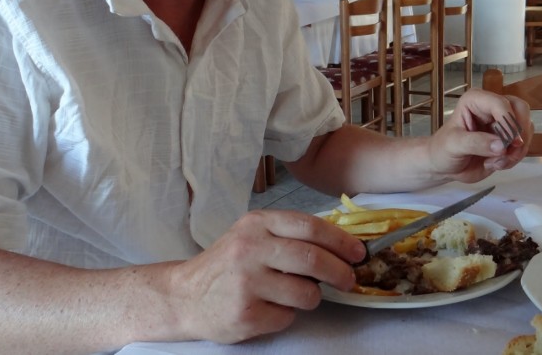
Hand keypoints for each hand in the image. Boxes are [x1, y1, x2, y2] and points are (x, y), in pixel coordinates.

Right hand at [168, 210, 364, 342]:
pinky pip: (287, 317)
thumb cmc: (226, 265)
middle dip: (340, 272)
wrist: (184, 296)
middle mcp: (250, 250)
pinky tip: (268, 308)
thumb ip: (288, 235)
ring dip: (311, 298)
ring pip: (306, 293)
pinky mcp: (245, 315)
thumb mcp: (252, 236)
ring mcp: (246, 283)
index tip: (358, 253)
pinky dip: (286, 315)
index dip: (341, 241)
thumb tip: (341, 246)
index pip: (310, 227)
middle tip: (349, 280)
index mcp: (256, 224)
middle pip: (313, 260)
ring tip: (295, 295)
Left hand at [427, 88, 530, 182]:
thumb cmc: (443, 149)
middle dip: (519, 133)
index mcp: (476, 100)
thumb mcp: (454, 145)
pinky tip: (496, 164)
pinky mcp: (508, 139)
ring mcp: (502, 123)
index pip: (501, 103)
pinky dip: (514, 158)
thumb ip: (476, 143)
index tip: (511, 142)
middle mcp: (492, 107)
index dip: (509, 122)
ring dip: (516, 150)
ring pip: (525, 129)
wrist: (444, 166)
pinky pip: (523, 145)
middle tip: (509, 152)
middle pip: (521, 109)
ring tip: (495, 163)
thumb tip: (501, 146)